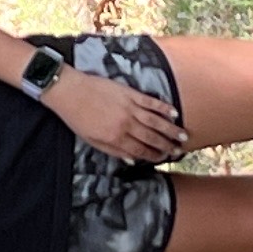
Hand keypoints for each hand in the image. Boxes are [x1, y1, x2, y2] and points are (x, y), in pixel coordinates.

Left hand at [36, 66, 185, 162]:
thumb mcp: (91, 140)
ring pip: (156, 121)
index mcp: (115, 138)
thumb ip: (113, 150)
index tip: (164, 159)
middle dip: (167, 146)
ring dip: (171, 130)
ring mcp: (129, 108)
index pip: (140, 151)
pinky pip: (151, 102)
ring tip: (183, 136)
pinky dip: (164, 108)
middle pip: (152, 138)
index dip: (154, 156)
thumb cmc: (77, 117)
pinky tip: (174, 113)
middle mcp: (126, 124)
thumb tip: (132, 160)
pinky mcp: (130, 93)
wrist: (69, 91)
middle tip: (179, 151)